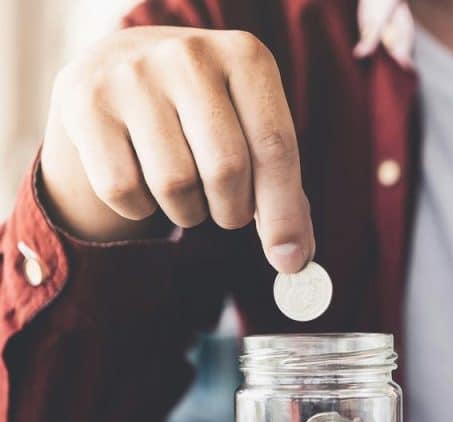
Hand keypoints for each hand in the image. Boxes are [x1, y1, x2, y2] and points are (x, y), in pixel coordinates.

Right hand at [40, 26, 312, 271]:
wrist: (122, 68)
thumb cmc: (205, 113)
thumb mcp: (251, 128)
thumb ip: (281, 191)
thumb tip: (293, 257)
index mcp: (246, 56)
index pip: (275, 146)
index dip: (284, 212)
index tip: (289, 259)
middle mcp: (189, 56)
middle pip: (226, 169)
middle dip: (233, 211)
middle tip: (228, 211)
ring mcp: (131, 76)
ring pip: (175, 185)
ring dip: (188, 212)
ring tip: (187, 190)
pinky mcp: (85, 103)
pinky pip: (124, 190)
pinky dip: (140, 207)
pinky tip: (145, 183)